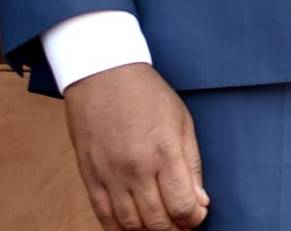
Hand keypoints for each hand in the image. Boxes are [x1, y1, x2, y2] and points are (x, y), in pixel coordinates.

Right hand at [64, 63, 207, 228]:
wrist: (103, 75)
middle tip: (183, 223)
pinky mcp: (89, 178)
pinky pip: (103, 217)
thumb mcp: (183, 122)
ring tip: (161, 224)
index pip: (182, 205)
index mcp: (164, 152)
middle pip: (157, 222)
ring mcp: (109, 176)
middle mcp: (136, 169)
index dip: (194, 218)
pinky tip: (133, 225)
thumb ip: (192, 165)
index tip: (199, 214)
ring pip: (130, 225)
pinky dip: (120, 229)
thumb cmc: (148, 95)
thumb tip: (200, 202)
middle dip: (175, 229)